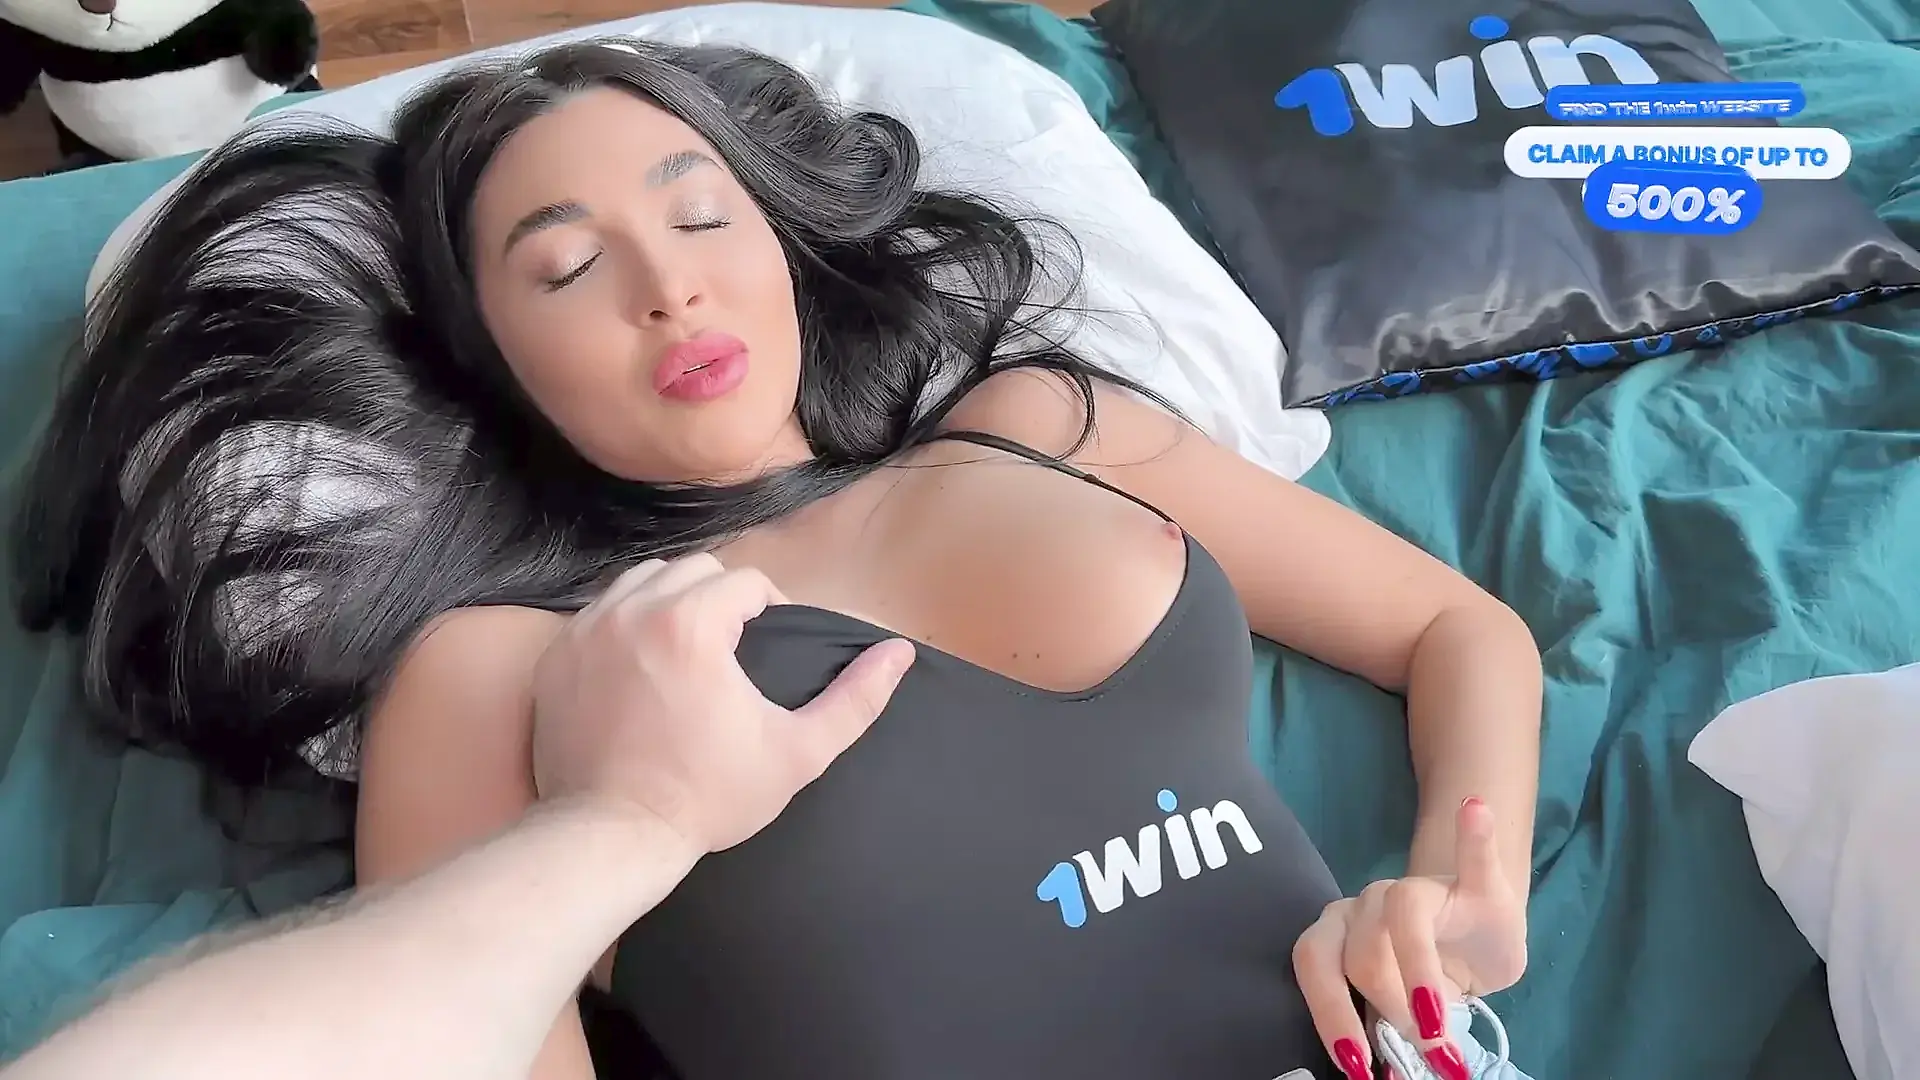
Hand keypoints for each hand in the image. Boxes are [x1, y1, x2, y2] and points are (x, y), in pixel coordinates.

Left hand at [529, 554, 915, 853]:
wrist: (614, 835)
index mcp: (692, 622)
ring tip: (688, 649)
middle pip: (692, 569)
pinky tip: (641, 667)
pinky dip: (623, 625)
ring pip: (640, 581)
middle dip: (719, 597)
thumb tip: (899, 653)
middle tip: (733, 649)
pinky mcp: (555, 658)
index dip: (769, 608)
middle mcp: (632, 610)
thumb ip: (854, 699)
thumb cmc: (709, 796)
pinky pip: (597, 614)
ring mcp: (586, 632)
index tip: (769, 648)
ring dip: (670, 601)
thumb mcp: (798, 752)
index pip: (745, 580)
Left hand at [1291, 798, 1527, 1079]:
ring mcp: (1421, 886)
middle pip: (1361, 949)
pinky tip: (1474, 810)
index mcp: (1338, 935)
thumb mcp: (1398, 1008)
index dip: (1331, 1013)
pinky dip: (1474, 832)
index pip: (1320, 963)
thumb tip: (1374, 1073)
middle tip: (1419, 1049)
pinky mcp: (1475, 878)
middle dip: (1387, 1007)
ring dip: (1424, 979)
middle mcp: (1368, 905)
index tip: (1359, 1064)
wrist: (1476, 938)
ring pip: (1403, 916)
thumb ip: (1381, 1025)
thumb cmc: (1422, 978)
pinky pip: (1473, 851)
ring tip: (1445, 1032)